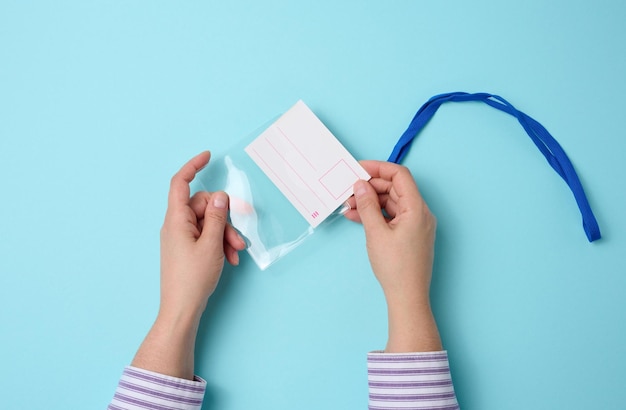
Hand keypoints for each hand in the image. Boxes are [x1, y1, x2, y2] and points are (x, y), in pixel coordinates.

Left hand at [160, 151, 246, 318]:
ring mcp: (180, 237)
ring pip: (208, 222)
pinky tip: (230, 258)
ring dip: (225, 234)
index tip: (208, 156)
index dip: (193, 167)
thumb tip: (219, 196)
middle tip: (238, 238)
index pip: (180, 184)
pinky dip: (219, 243)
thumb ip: (216, 217)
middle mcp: (176, 225)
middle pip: (202, 205)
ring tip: (236, 252)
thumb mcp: (211, 244)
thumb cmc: (193, 278)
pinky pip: (205, 236)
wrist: (181, 308)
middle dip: (224, 218)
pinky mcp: (186, 248)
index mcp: (176, 220)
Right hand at [345, 160, 441, 351]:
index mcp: (417, 208)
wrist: (407, 297)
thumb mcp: (376, 233)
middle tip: (349, 190)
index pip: (399, 175)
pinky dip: (375, 214)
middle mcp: (420, 213)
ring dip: (370, 201)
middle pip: (394, 188)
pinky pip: (391, 216)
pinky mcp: (409, 235)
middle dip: (370, 187)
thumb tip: (360, 185)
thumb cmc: (396, 267)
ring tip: (348, 205)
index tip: (358, 168)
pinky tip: (356, 216)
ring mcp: (415, 224)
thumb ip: (367, 205)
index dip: (378, 168)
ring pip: (391, 203)